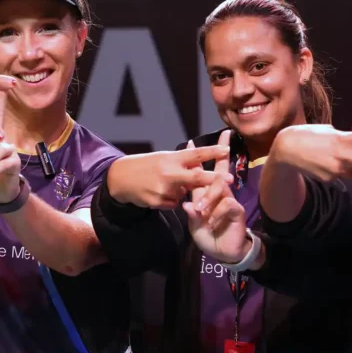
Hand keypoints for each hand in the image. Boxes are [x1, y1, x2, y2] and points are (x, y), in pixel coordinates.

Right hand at [105, 139, 232, 208]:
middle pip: (196, 177)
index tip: (227, 150)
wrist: (121, 178)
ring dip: (181, 191)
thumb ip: (183, 162)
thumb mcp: (164, 158)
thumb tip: (201, 166)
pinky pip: (174, 203)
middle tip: (230, 179)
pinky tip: (159, 192)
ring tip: (165, 184)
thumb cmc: (147, 165)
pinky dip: (172, 199)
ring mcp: (163, 188)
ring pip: (184, 193)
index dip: (212, 152)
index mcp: (171, 158)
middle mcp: (169, 172)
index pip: (195, 154)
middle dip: (214, 179)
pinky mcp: (158, 201)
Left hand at [182, 131, 249, 263]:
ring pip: (220, 186)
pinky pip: (227, 204)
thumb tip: (186, 205)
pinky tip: (211, 222)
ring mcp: (229, 200)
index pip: (201, 172)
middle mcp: (219, 193)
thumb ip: (191, 213)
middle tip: (224, 139)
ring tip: (201, 211)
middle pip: (218, 170)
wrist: (222, 252)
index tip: (190, 141)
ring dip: (209, 197)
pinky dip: (217, 213)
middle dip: (220, 152)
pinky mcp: (237, 210)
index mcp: (206, 194)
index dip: (197, 157)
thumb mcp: (195, 224)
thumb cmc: (208, 235)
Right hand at [270, 110, 351, 184]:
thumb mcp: (331, 132)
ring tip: (329, 154)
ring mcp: (337, 170)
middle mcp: (345, 156)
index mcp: (346, 139)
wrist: (285, 150)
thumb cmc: (308, 134)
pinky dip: (337, 169)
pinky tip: (320, 162)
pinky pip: (342, 175)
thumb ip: (347, 138)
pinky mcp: (330, 180)